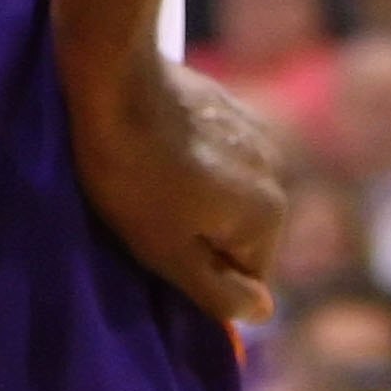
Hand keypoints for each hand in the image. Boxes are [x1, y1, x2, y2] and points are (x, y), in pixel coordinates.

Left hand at [65, 52, 285, 328]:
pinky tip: (155, 145)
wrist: (113, 78)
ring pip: (226, 189)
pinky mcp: (228, 102)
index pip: (246, 276)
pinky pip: (215, 152)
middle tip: (148, 211)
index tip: (159, 244)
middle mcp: (277, 171)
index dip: (199, 271)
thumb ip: (219, 292)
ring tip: (148, 175)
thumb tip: (263, 312)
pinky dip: (191, 156)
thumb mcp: (167, 251)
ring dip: (195, 192)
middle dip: (199, 230)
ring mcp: (255, 131)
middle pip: (239, 230)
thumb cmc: (134, 174)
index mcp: (271, 214)